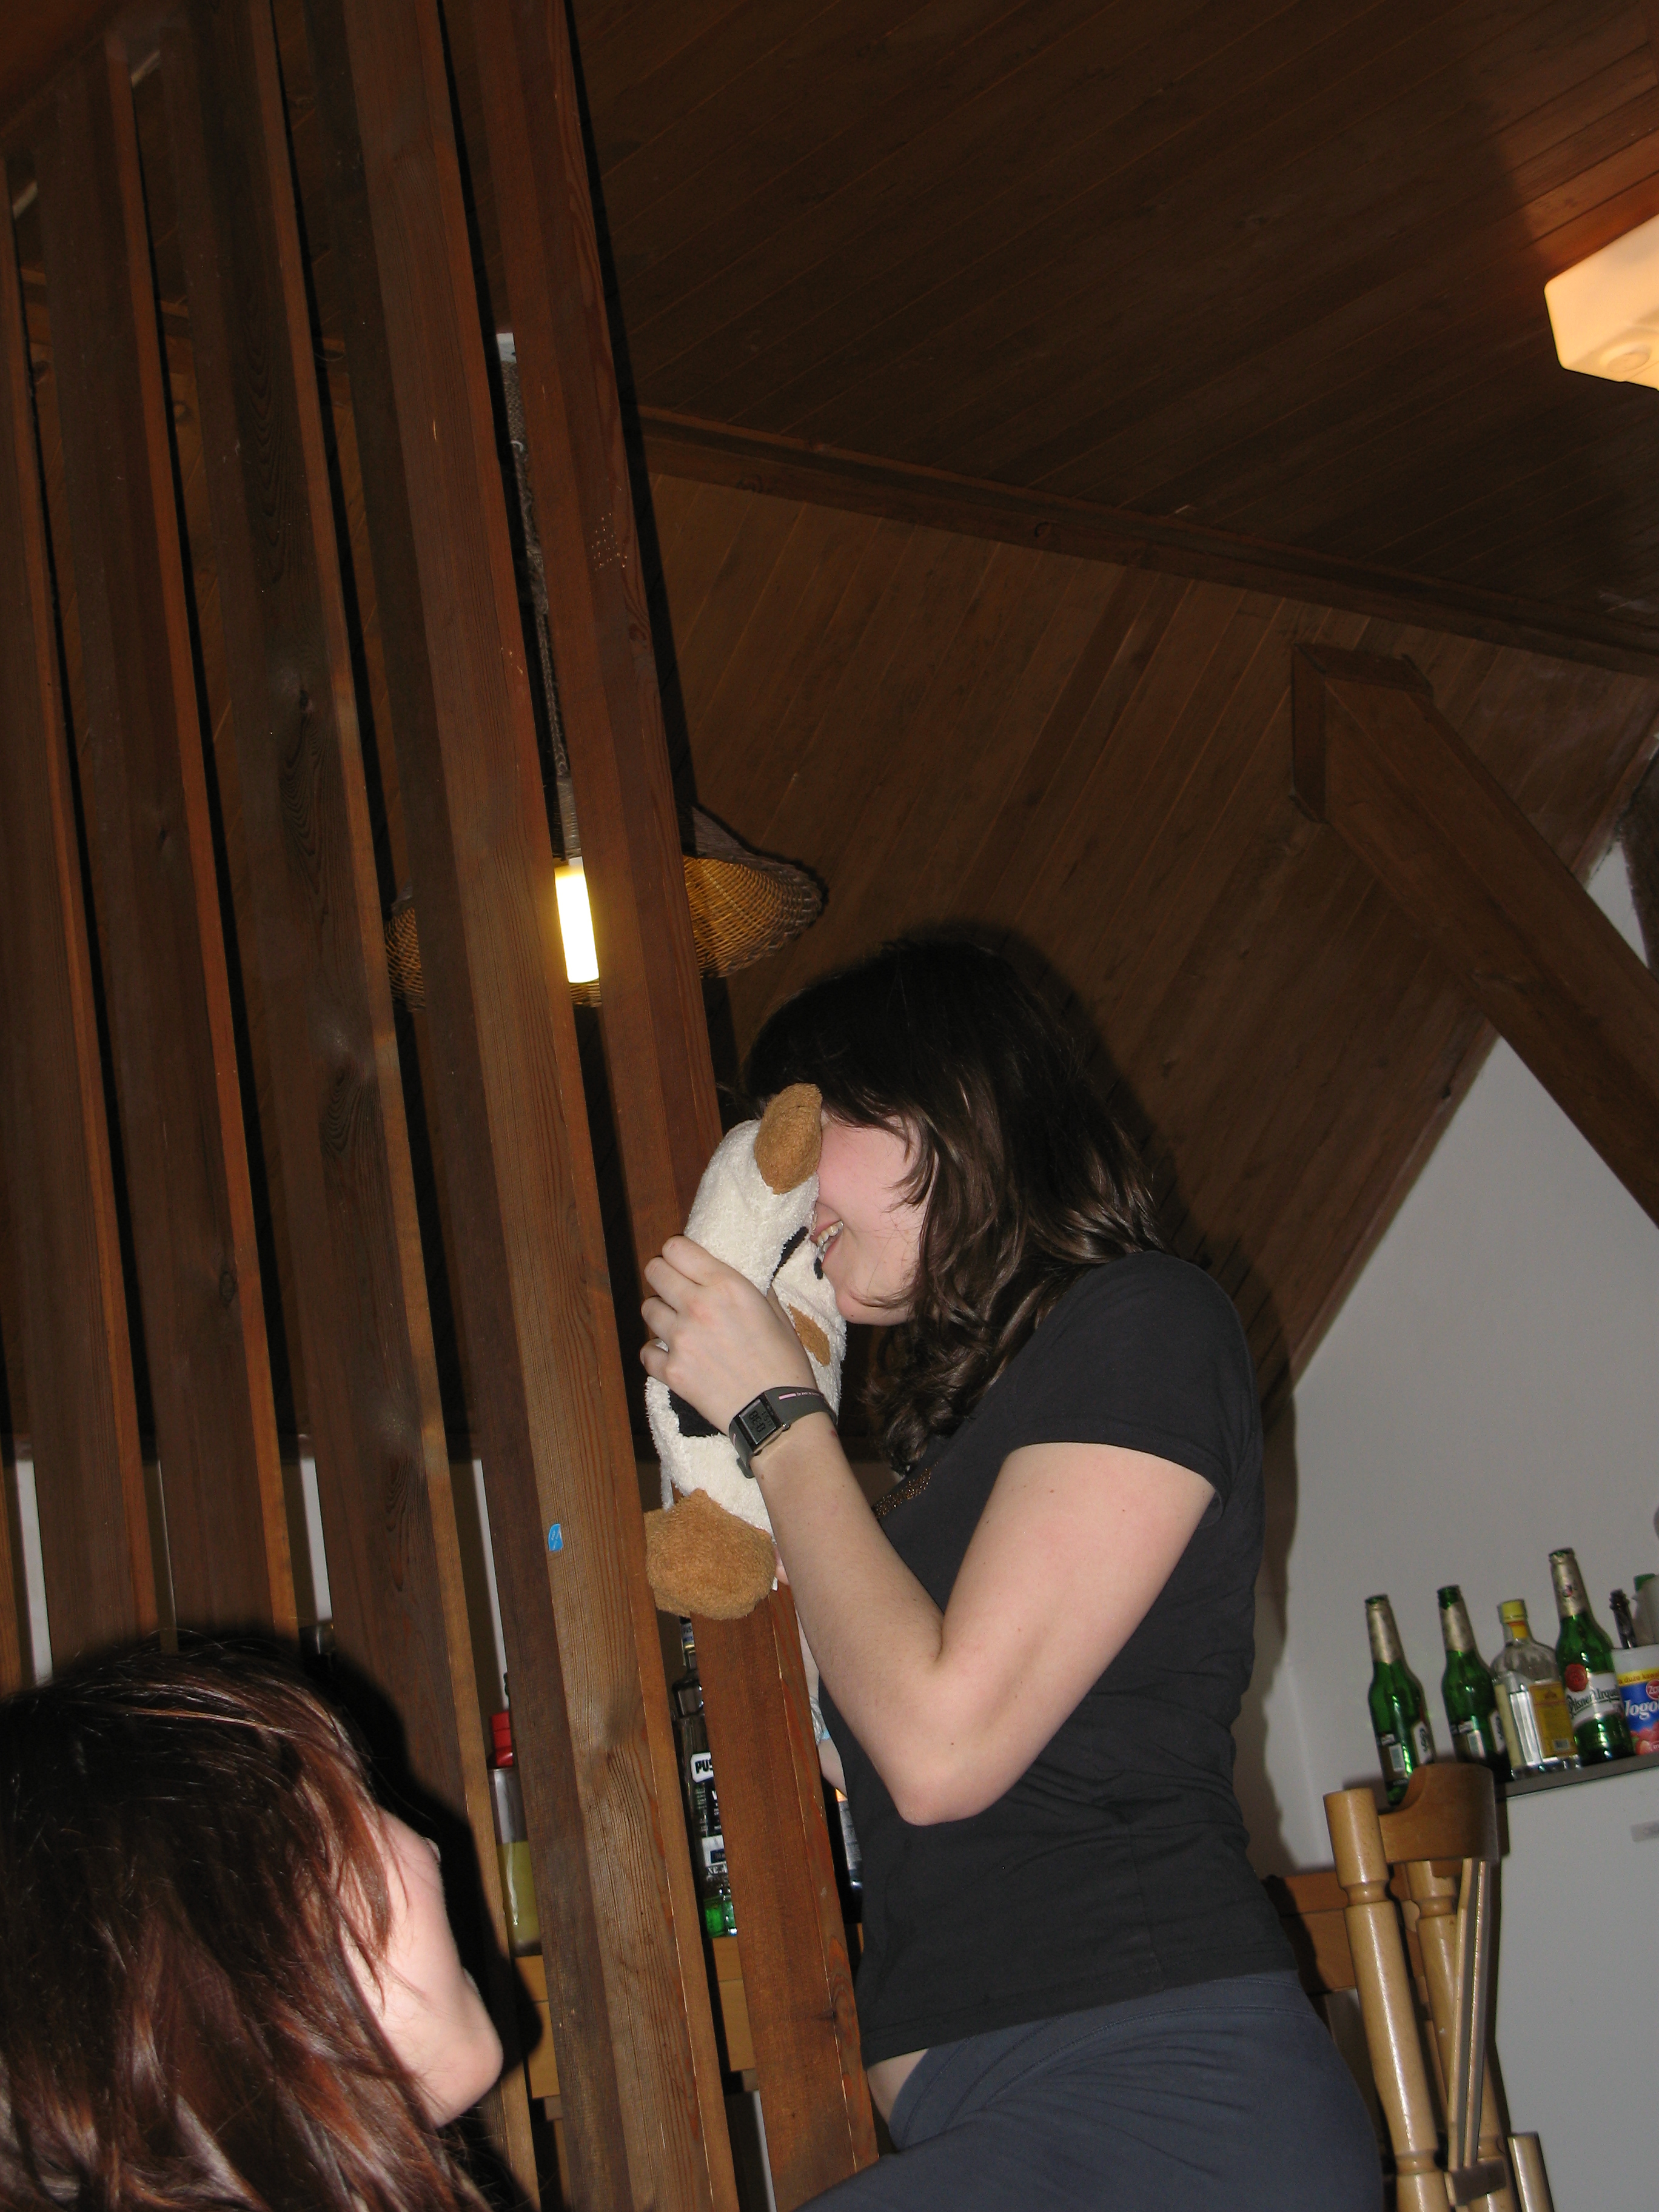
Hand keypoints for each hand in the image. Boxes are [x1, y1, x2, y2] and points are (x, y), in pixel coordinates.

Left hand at [641, 1236, 813, 1432]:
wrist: (776, 1411)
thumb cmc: (784, 1361)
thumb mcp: (775, 1312)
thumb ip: (747, 1287)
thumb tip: (728, 1274)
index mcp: (726, 1286)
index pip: (676, 1248)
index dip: (677, 1253)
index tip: (683, 1263)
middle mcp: (698, 1306)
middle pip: (654, 1271)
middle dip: (663, 1276)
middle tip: (675, 1289)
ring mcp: (681, 1339)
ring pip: (647, 1309)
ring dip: (661, 1314)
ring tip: (677, 1325)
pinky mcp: (671, 1371)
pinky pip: (646, 1351)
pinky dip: (656, 1352)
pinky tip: (672, 1355)